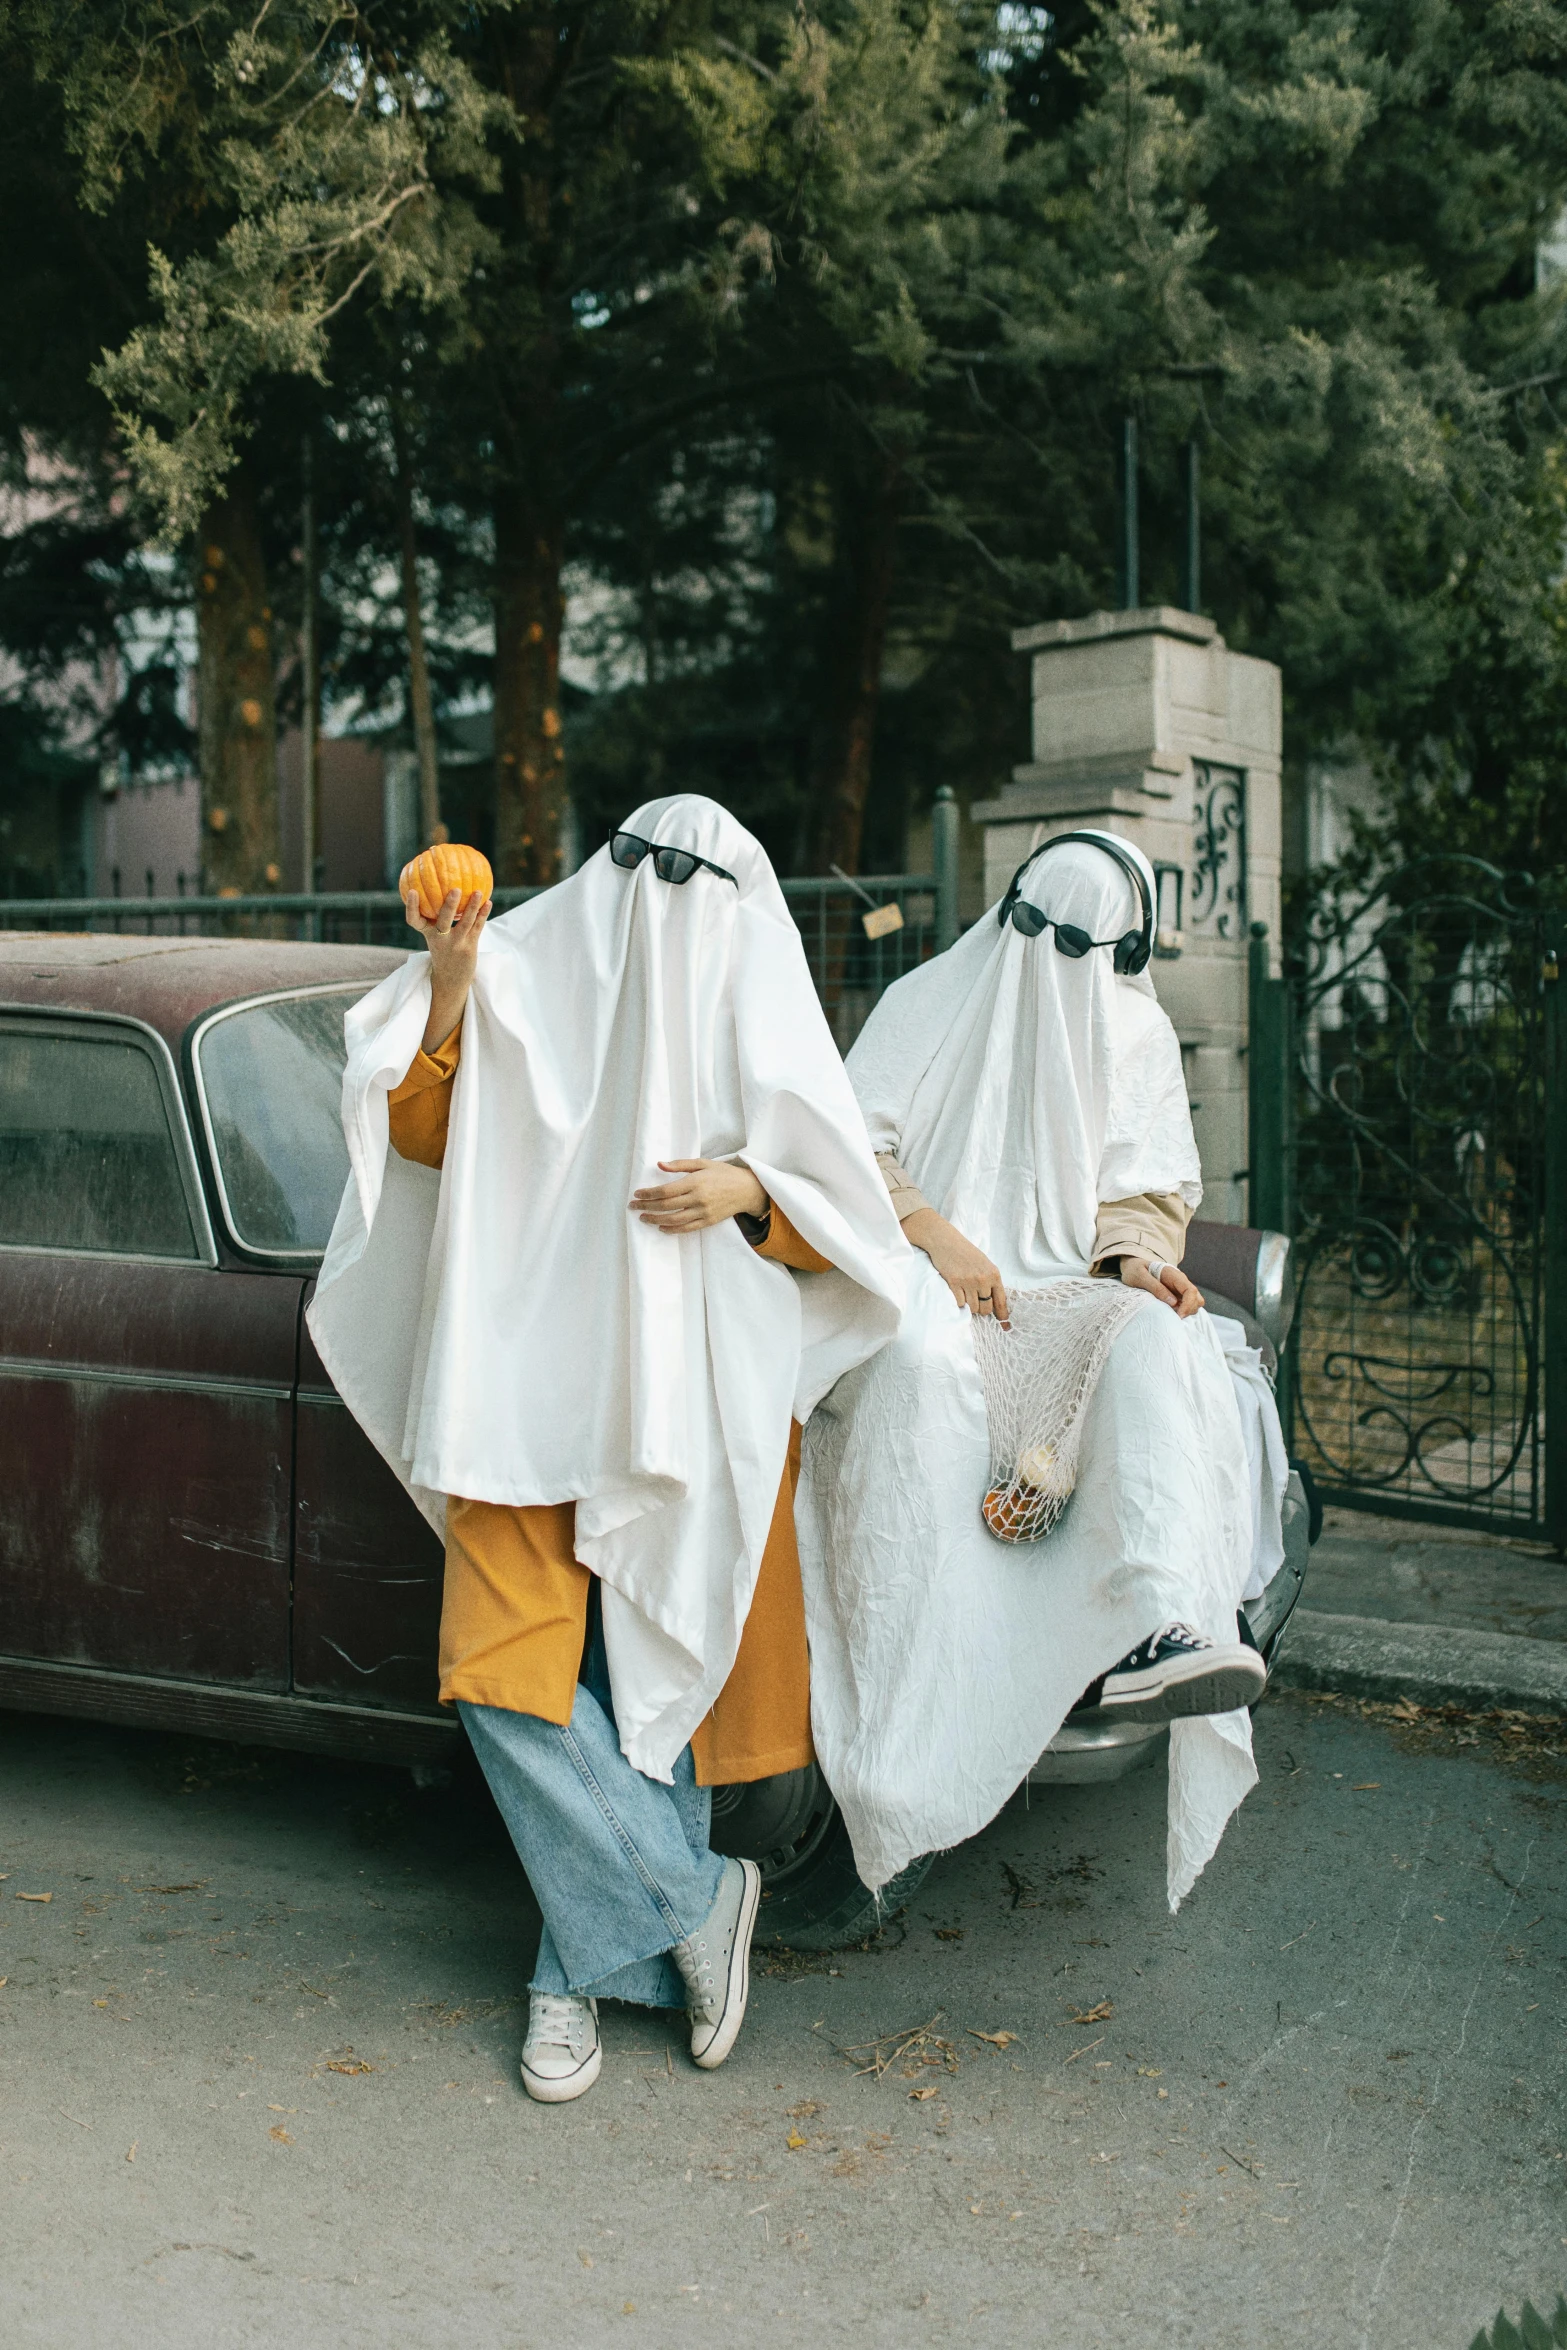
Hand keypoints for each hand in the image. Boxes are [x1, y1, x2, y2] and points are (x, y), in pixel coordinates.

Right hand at [405, 885, 489, 1050]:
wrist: (450, 980)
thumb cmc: (442, 951)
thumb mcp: (434, 936)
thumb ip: (436, 918)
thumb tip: (442, 888)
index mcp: (427, 933)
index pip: (414, 920)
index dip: (411, 907)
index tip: (412, 891)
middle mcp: (440, 939)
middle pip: (443, 920)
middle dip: (450, 905)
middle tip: (455, 890)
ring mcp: (455, 944)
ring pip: (466, 923)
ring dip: (473, 907)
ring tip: (478, 892)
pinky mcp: (469, 948)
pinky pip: (477, 928)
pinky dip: (483, 914)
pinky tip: (488, 902)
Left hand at [632, 1159, 768, 1232]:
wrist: (747, 1190)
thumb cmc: (724, 1173)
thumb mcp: (703, 1163)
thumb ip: (680, 1165)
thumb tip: (659, 1164)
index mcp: (695, 1182)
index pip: (665, 1191)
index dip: (648, 1194)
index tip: (637, 1194)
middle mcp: (698, 1198)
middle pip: (666, 1206)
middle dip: (646, 1206)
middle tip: (633, 1206)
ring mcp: (703, 1212)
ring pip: (674, 1220)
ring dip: (655, 1220)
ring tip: (644, 1218)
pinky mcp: (708, 1221)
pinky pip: (686, 1229)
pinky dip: (672, 1229)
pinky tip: (661, 1227)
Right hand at [900, 1207, 1009, 1325]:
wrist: (946, 1241)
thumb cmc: (966, 1253)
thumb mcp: (985, 1264)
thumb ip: (991, 1282)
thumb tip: (994, 1304)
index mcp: (994, 1274)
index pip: (1001, 1300)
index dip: (1002, 1314)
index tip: (1004, 1323)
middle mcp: (983, 1279)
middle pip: (986, 1308)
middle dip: (982, 1309)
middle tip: (976, 1303)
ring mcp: (968, 1282)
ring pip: (972, 1308)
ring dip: (969, 1306)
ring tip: (966, 1295)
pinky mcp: (954, 1283)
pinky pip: (960, 1303)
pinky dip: (959, 1301)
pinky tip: (957, 1292)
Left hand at [1119, 1255, 1203, 1316]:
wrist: (1134, 1266)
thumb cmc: (1135, 1270)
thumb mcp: (1140, 1277)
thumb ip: (1155, 1287)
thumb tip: (1173, 1302)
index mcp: (1173, 1275)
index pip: (1190, 1290)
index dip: (1188, 1305)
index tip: (1178, 1315)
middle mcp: (1180, 1282)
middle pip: (1197, 1298)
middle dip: (1189, 1310)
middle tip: (1174, 1317)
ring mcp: (1180, 1289)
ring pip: (1195, 1303)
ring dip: (1187, 1312)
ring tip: (1171, 1315)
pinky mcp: (1176, 1296)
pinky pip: (1186, 1305)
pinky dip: (1182, 1312)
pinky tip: (1171, 1314)